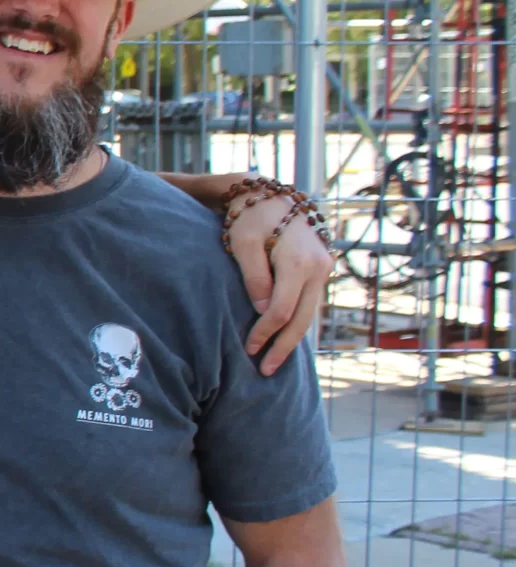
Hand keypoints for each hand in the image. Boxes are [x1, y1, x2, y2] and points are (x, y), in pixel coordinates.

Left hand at [227, 197, 331, 376]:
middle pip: (302, 318)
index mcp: (298, 262)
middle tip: (265, 371)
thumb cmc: (251, 218)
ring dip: (293, 339)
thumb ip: (254, 276)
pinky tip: (286, 339)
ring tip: (276, 361)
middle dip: (283, 346)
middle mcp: (318, 268)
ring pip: (310, 313)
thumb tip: (262, 311)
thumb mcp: (243, 243)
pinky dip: (299, 322)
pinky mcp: (320, 270)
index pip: (282, 310)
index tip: (249, 349)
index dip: (265, 333)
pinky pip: (310, 303)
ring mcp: (323, 270)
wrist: (272, 196)